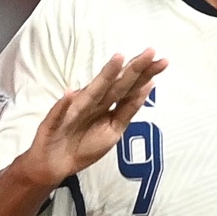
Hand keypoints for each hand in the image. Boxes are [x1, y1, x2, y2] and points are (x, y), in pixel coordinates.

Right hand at [12, 50, 166, 185]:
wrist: (55, 162)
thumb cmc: (84, 145)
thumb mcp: (114, 130)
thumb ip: (128, 109)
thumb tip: (148, 85)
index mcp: (107, 103)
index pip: (129, 86)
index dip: (145, 74)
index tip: (163, 61)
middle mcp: (93, 101)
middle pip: (116, 84)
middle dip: (133, 69)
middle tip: (150, 52)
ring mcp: (73, 109)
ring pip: (92, 92)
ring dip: (103, 76)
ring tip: (117, 60)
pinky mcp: (53, 122)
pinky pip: (59, 114)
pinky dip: (63, 106)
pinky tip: (69, 95)